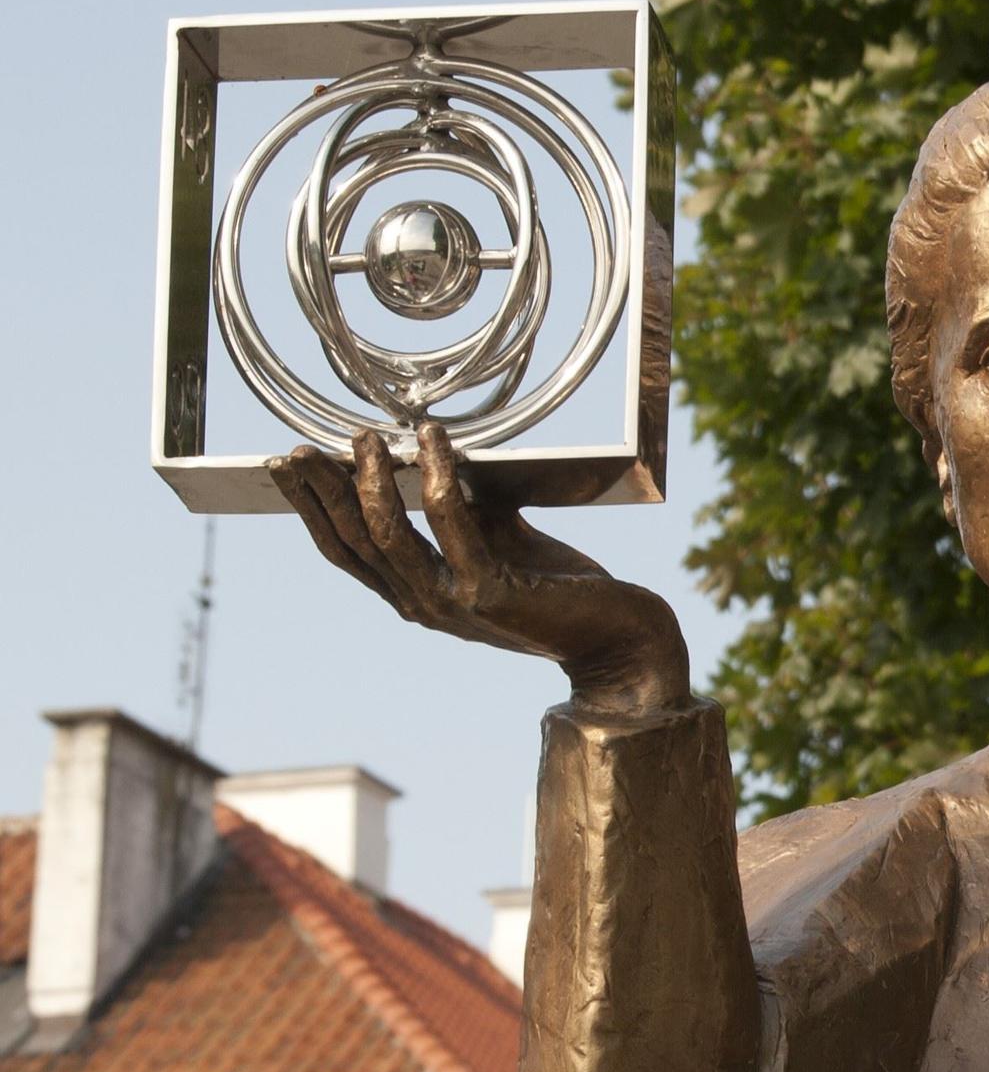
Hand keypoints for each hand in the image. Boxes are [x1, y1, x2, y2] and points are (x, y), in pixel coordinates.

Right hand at [268, 423, 689, 715]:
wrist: (618, 635)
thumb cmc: (562, 589)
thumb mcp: (501, 544)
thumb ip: (464, 512)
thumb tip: (434, 455)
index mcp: (418, 596)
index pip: (347, 551)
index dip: (312, 508)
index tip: (287, 466)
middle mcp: (424, 605)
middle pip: (353, 542)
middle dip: (320, 492)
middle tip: (295, 449)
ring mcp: (452, 601)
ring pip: (388, 533)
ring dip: (371, 480)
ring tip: (365, 436)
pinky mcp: (489, 590)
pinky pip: (450, 521)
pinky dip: (437, 474)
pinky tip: (434, 438)